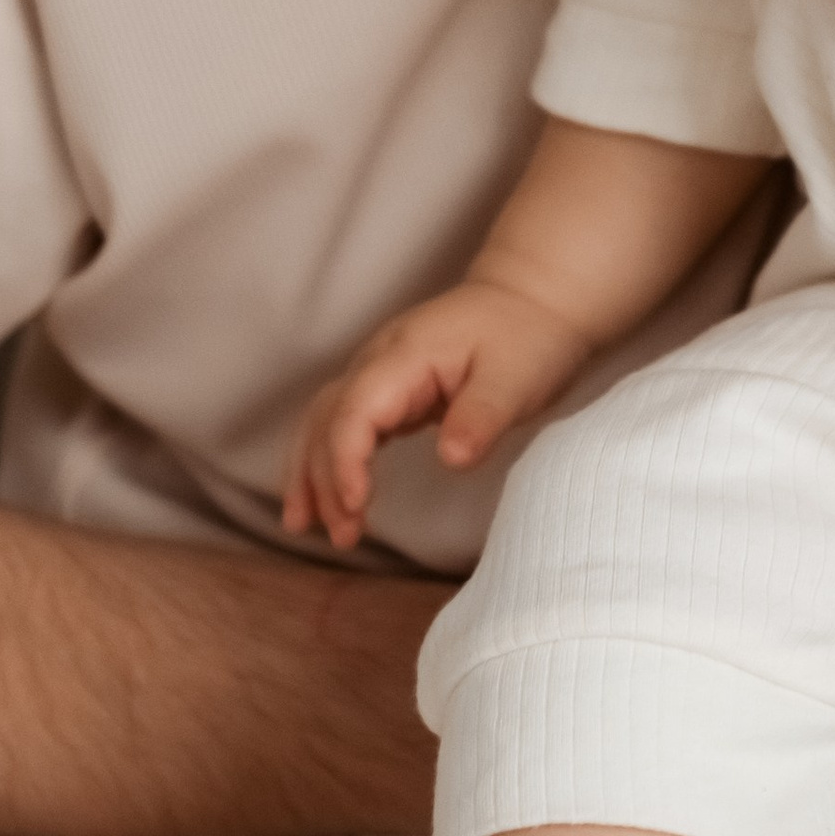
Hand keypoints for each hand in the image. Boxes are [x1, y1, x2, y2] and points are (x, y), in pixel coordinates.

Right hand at [284, 284, 588, 550]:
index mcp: (406, 354)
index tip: (355, 505)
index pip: (355, 409)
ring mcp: (379, 372)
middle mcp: (380, 360)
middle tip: (343, 537)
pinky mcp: (389, 390)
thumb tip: (450, 460)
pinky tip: (329, 499)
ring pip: (324, 420)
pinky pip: (343, 425)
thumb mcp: (517, 378)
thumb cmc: (526, 336)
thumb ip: (482, 417)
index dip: (345, 459)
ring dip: (311, 472)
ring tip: (304, 527)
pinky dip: (329, 460)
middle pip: (327, 418)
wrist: (530, 298)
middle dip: (323, 478)